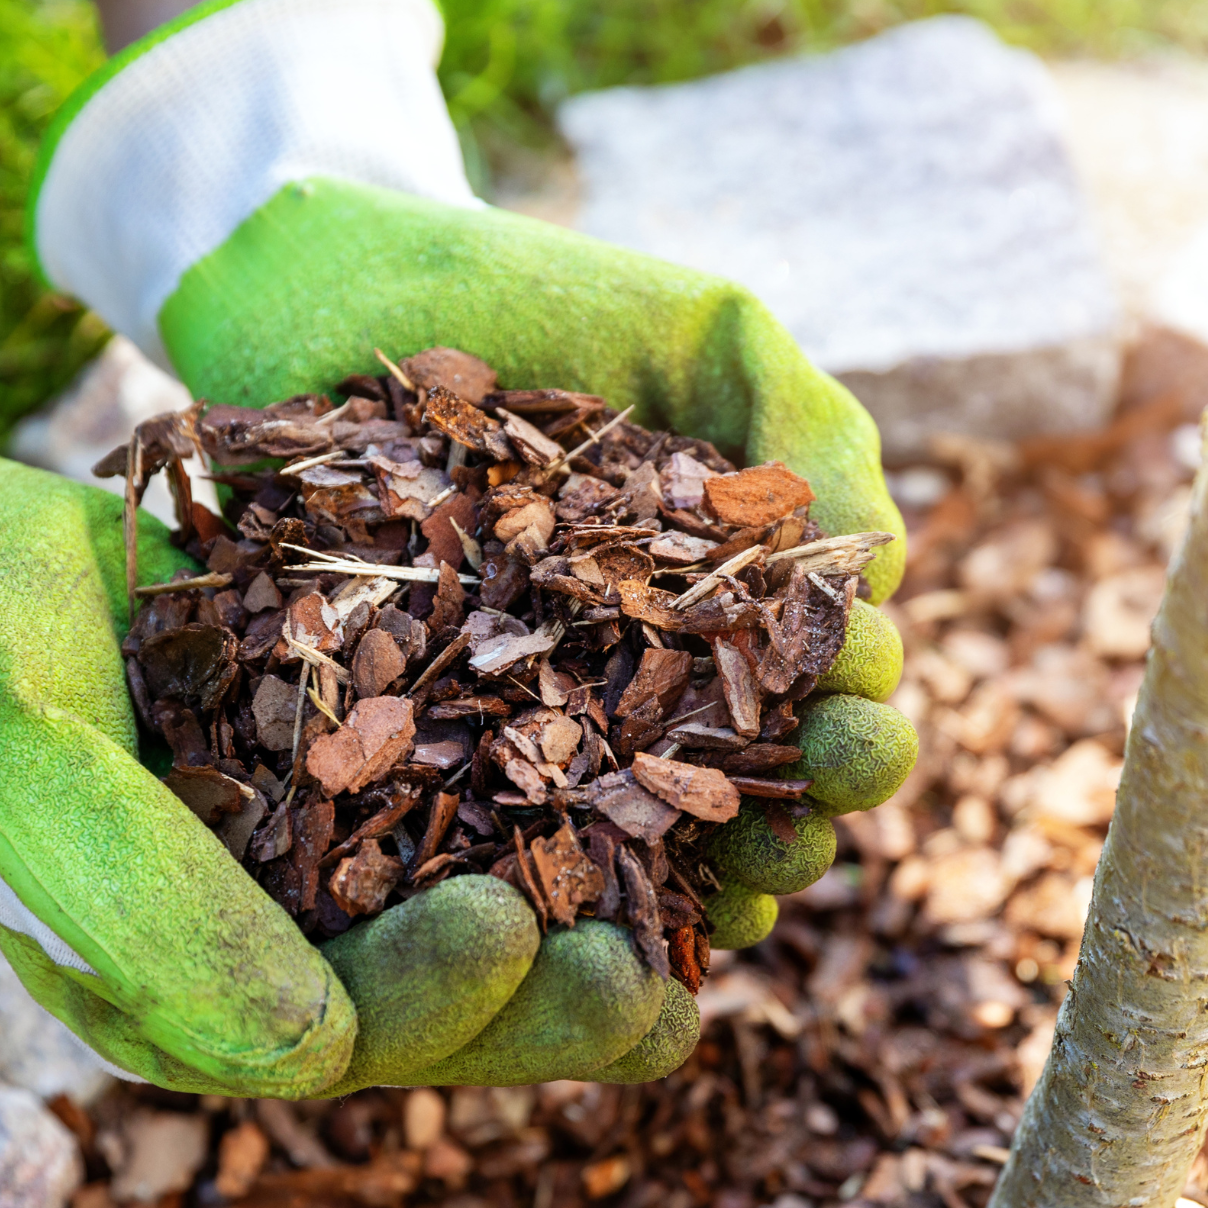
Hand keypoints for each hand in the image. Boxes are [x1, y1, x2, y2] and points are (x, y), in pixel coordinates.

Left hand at [34, 0, 918, 1080]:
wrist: (329, 286)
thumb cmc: (533, 298)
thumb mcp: (705, 332)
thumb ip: (811, 430)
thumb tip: (878, 573)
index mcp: (732, 595)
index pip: (824, 688)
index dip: (853, 722)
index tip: (851, 723)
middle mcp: (651, 674)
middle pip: (754, 784)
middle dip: (799, 818)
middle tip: (801, 826)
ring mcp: (542, 718)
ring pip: (649, 839)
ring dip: (704, 884)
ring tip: (724, 899)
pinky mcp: (428, 745)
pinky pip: (502, 842)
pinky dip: (560, 889)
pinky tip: (594, 922)